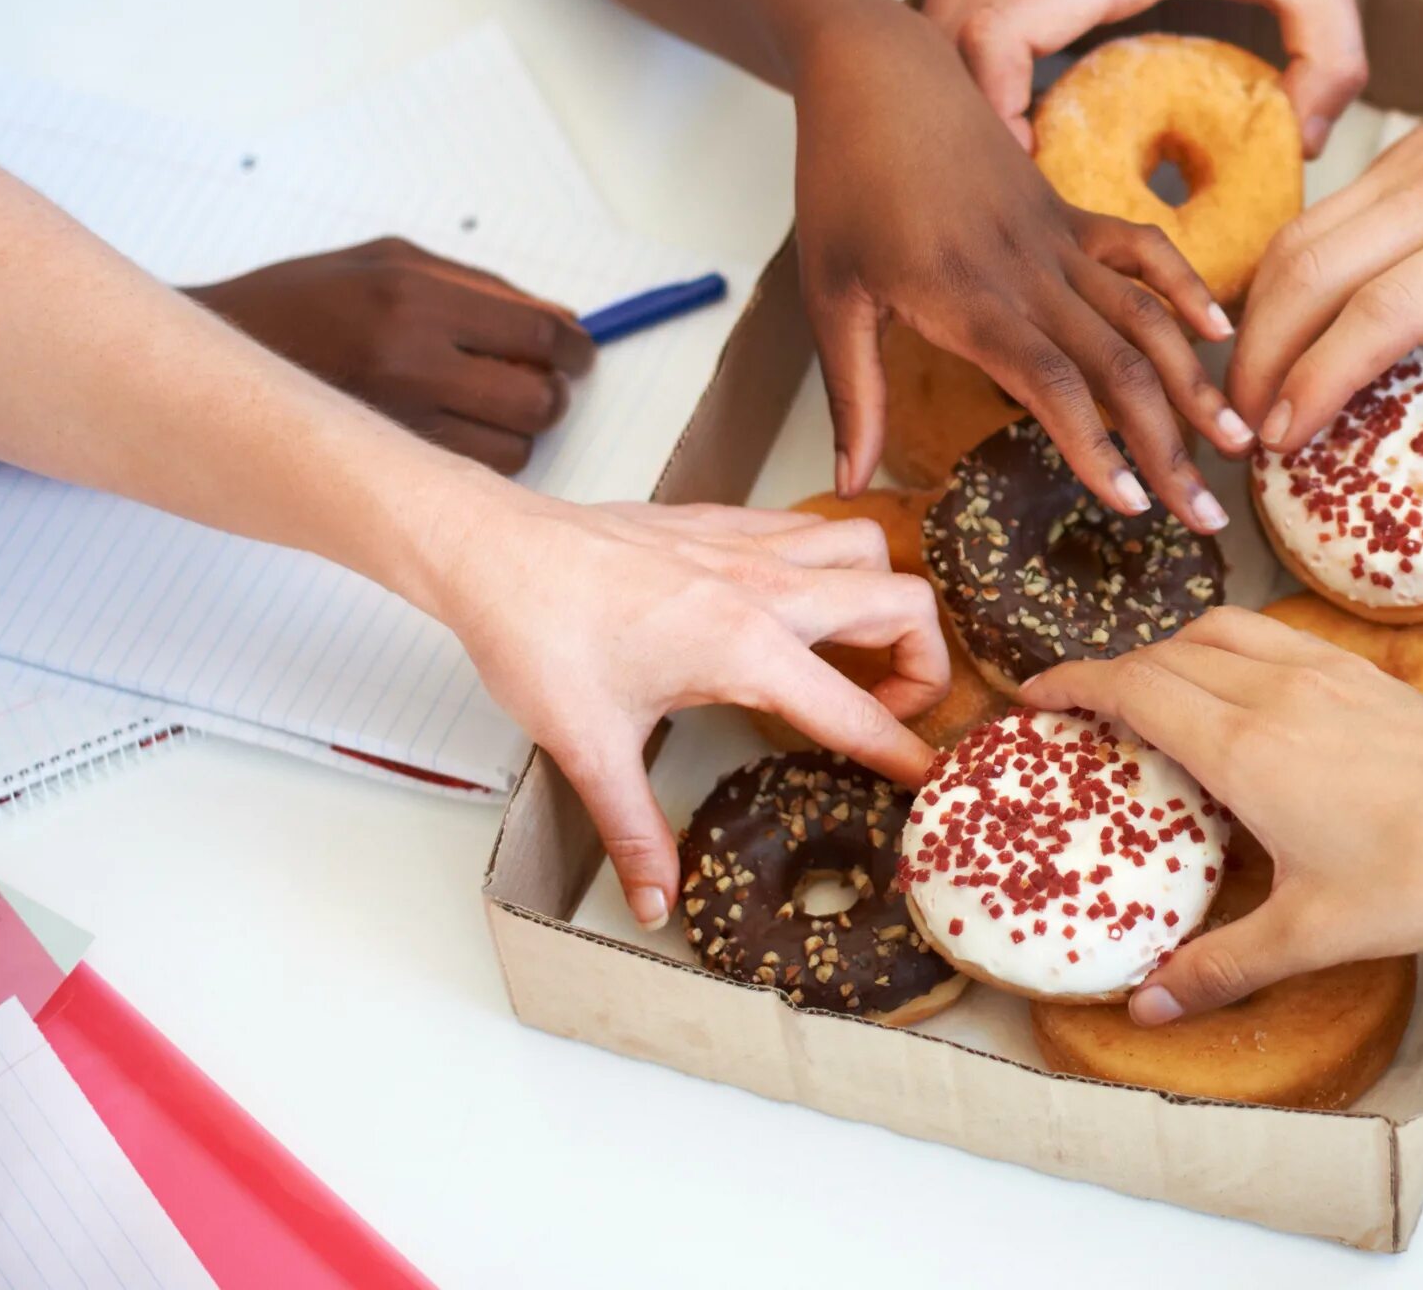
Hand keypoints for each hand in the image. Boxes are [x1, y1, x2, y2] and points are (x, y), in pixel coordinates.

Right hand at [189, 237, 592, 474]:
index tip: (578, 354)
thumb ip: (480, 285)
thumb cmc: (303, 300)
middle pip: (536, 398)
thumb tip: (558, 317)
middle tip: (539, 381)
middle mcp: (409, 359)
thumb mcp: (390, 260)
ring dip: (519, 429)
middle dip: (552, 391)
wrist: (217, 360)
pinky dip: (485, 456)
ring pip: (514, 447)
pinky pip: (474, 472)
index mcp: (414, 296)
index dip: (572, 349)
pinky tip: (458, 430)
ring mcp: (397, 417)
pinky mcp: (386, 458)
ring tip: (489, 406)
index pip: (536, 332)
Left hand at [438, 492, 947, 926]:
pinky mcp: (723, 521)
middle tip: (888, 710)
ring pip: (868, 548)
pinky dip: (831, 562)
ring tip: (855, 651)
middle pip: (904, 604)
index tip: (932, 778)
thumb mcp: (589, 747)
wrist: (490, 549)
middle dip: (924, 664)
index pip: (856, 711)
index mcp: (746, 648)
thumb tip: (654, 901)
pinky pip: (812, 527)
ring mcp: (748, 545)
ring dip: (884, 597)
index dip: (905, 752)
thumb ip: (635, 830)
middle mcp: (766, 589)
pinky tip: (794, 603)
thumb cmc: (536, 635)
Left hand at [791, 5, 1252, 528]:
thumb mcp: (827, 296)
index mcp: (966, 297)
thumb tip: (852, 484)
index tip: (1133, 507)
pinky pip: (1143, 250)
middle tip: (1206, 517)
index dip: (1098, 447)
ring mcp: (1058, 237)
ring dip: (1196, 382)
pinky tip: (1222, 336)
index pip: (1052, 385)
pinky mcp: (1069, 212)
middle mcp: (1027, 271)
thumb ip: (851, 394)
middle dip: (1169, 445)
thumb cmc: (841, 185)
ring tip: (1238, 442)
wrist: (874, 73)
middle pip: (1118, 365)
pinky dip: (1187, 288)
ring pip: (1145, 315)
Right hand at [921, 0, 1366, 155]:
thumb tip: (1305, 142)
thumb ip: (1332, 60)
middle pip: (951, 44)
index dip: (993, 116)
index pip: (997, 37)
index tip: (1029, 168)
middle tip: (1025, 186)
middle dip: (975, 123)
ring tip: (1013, 151)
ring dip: (962, 88)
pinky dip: (960, 53)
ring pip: (938, 23)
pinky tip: (1004, 96)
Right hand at [1019, 608, 1422, 1021]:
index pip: (1135, 688)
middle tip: (1085, 711)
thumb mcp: (1314, 932)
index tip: (1035, 696)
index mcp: (1246, 744)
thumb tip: (1149, 1006)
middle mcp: (1278, 691)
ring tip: (1158, 695)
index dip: (1074, 685)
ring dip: (1175, 650)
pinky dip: (1235, 649)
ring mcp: (1327, 672)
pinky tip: (1248, 698)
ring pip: (1224, 630)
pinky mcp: (1367, 675)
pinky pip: (1277, 638)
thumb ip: (1222, 964)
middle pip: (1169, 653)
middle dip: (1115, 672)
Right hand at [1230, 17, 1422, 467]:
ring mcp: (1414, 166)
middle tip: (1246, 427)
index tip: (1287, 437)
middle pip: (1311, 274)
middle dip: (1260, 358)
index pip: (1382, 311)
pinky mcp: (1402, 153)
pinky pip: (1319, 216)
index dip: (1320, 379)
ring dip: (1257, 315)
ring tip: (1252, 384)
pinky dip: (1284, 276)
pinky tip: (1289, 324)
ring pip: (1298, 238)